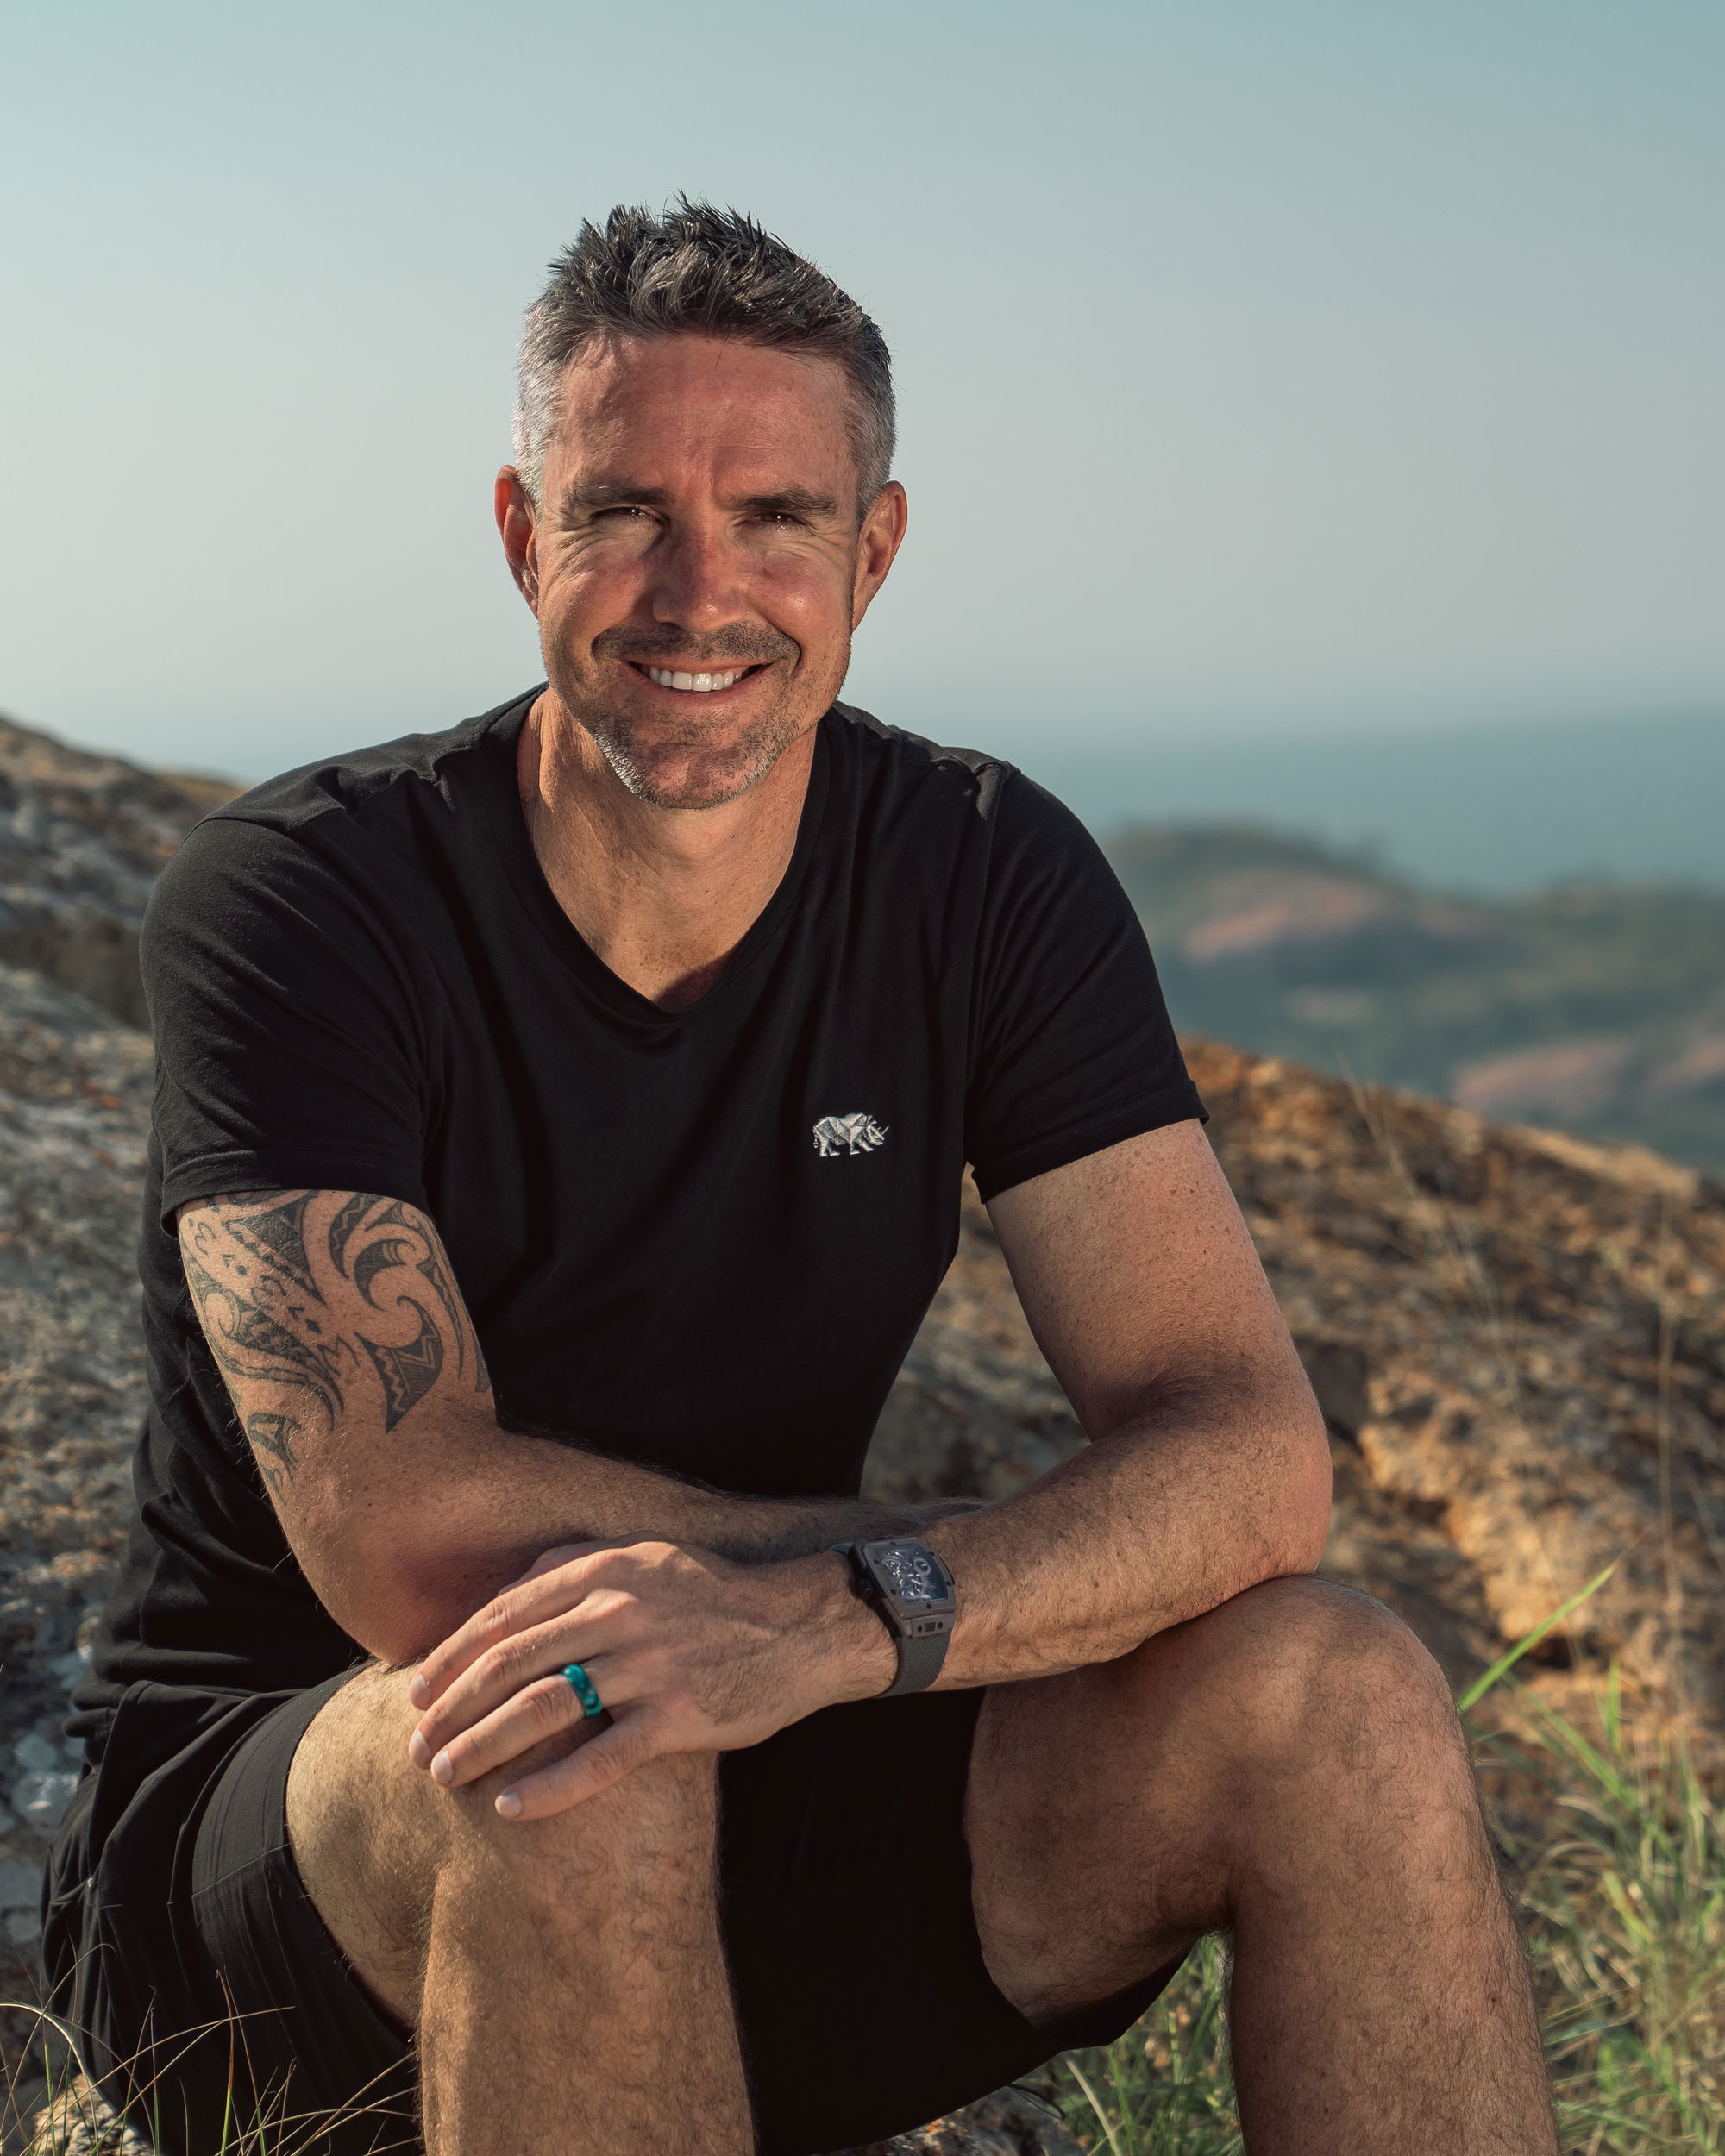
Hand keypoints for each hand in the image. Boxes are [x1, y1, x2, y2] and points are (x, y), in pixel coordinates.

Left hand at [405, 1537, 891, 1818]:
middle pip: (508, 1665)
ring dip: (481, 1746)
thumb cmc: (712, 1596)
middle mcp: (618, 1612)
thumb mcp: (645, 1558)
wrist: (799, 1625)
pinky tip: (510, 1806)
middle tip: (416, 1747)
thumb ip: (577, 1566)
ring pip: (540, 1709)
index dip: (449, 1659)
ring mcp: (648, 1665)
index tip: (414, 1693)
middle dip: (450, 1710)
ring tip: (446, 1776)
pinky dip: (546, 1787)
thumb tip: (507, 1590)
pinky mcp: (678, 1716)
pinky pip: (598, 1758)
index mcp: (604, 1571)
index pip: (502, 1618)